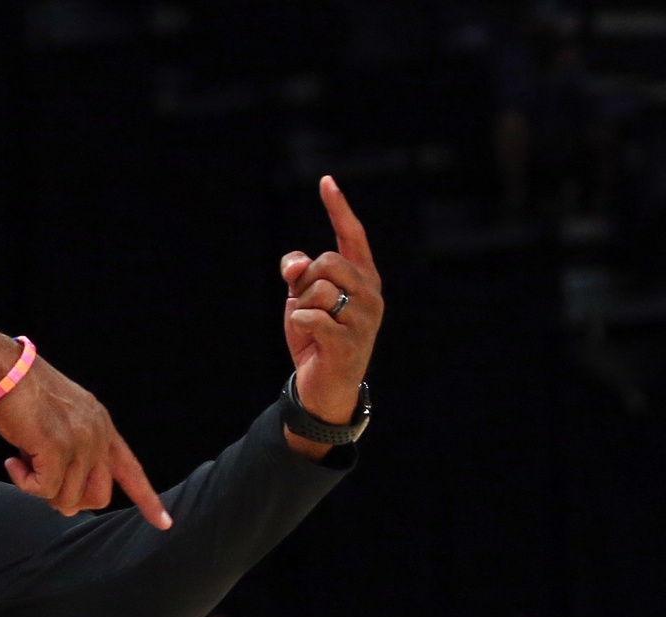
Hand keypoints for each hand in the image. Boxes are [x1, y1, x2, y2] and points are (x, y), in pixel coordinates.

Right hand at [0, 327, 170, 528]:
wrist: (4, 371)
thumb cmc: (24, 397)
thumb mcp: (59, 426)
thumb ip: (71, 463)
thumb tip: (68, 508)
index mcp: (102, 427)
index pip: (131, 470)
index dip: (147, 499)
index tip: (164, 523)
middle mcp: (98, 435)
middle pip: (99, 496)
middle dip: (70, 501)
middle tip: (41, 483)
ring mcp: (80, 441)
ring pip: (68, 498)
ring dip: (40, 490)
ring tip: (21, 462)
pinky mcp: (57, 448)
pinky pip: (44, 490)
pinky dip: (24, 484)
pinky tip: (12, 462)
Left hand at [279, 177, 383, 427]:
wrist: (324, 386)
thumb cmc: (315, 337)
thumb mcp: (301, 299)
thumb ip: (298, 272)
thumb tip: (294, 262)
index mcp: (363, 277)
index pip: (352, 236)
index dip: (338, 209)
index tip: (326, 182)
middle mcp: (371, 294)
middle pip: (327, 262)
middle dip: (304, 280)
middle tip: (303, 303)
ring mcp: (364, 319)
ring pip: (319, 290)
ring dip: (300, 306)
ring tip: (309, 325)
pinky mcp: (349, 343)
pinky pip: (312, 317)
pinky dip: (299, 323)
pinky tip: (306, 336)